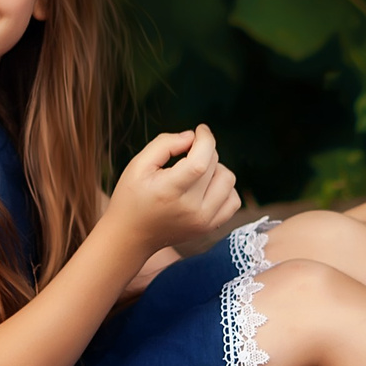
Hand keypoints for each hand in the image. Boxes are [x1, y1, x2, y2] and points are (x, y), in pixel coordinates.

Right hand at [106, 125, 241, 252]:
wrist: (132, 235)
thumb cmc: (132, 196)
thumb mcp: (138, 165)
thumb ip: (164, 144)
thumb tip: (192, 137)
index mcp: (170, 191)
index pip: (201, 161)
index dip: (205, 139)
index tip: (200, 130)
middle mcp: (191, 209)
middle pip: (214, 166)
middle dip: (204, 151)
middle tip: (187, 153)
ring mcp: (203, 221)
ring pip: (228, 180)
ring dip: (216, 168)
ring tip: (196, 171)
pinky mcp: (210, 227)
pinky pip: (233, 200)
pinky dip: (224, 188)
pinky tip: (206, 187)